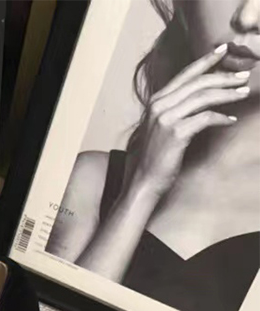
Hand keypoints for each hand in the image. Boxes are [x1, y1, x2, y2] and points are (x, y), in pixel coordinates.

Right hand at [128, 44, 249, 196]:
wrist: (144, 181)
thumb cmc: (156, 156)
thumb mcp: (163, 125)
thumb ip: (177, 107)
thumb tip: (204, 92)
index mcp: (156, 101)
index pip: (185, 74)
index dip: (206, 60)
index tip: (224, 51)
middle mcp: (159, 106)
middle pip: (198, 83)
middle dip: (225, 77)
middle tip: (244, 76)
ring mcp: (166, 119)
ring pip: (204, 97)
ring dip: (228, 94)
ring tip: (243, 93)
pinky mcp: (175, 134)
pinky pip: (205, 118)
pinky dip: (221, 118)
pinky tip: (230, 121)